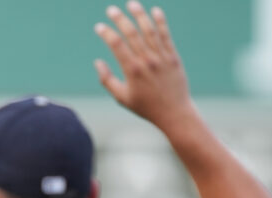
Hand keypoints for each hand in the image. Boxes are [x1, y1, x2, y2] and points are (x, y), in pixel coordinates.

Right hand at [94, 2, 193, 130]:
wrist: (174, 112)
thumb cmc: (145, 107)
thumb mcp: (121, 98)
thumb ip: (107, 80)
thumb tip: (97, 62)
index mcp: (132, 71)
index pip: (116, 46)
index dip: (106, 34)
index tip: (99, 27)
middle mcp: (147, 61)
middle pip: (131, 34)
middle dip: (120, 19)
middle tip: (111, 9)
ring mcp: (161, 57)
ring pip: (149, 30)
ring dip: (139, 15)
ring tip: (131, 4)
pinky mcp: (173, 57)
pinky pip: (166, 35)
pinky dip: (160, 22)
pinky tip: (155, 11)